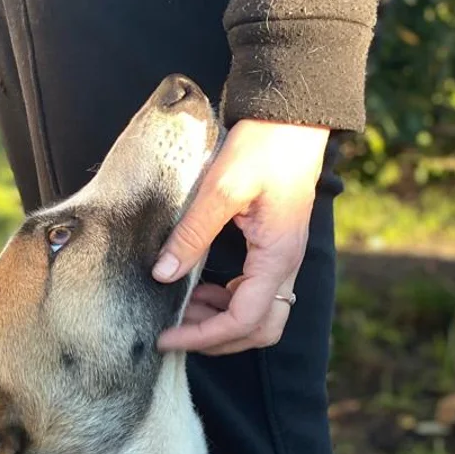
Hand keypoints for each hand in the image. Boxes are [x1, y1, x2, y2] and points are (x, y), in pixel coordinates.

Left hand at [154, 119, 328, 355]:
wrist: (292, 114)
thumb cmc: (264, 145)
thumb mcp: (221, 188)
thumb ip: (191, 235)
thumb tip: (162, 276)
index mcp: (277, 257)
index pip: (242, 321)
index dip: (202, 337)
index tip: (165, 338)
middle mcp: (286, 265)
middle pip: (260, 330)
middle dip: (216, 340)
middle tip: (174, 331)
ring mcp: (283, 258)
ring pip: (260, 316)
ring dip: (221, 321)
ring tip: (181, 308)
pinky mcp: (274, 248)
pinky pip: (256, 293)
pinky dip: (227, 301)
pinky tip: (199, 288)